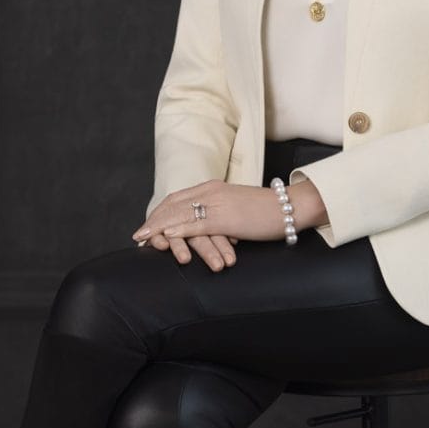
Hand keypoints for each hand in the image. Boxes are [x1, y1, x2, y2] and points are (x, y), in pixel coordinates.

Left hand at [134, 181, 287, 269]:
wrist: (290, 207)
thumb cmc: (268, 212)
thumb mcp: (238, 209)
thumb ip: (221, 215)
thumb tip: (210, 230)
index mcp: (213, 188)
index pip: (178, 199)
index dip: (161, 212)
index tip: (148, 225)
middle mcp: (211, 191)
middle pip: (173, 205)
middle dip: (154, 221)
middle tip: (139, 236)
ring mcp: (216, 203)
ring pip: (179, 214)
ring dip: (158, 228)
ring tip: (143, 239)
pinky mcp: (224, 218)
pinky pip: (194, 224)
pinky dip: (176, 231)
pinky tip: (164, 238)